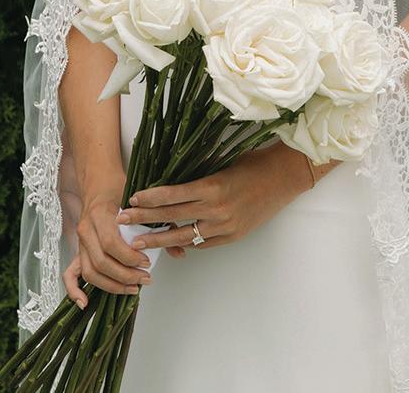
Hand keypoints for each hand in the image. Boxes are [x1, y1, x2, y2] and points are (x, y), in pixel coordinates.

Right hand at [62, 186, 152, 308]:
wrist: (100, 184)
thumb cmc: (120, 190)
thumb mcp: (142, 202)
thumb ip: (160, 225)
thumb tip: (179, 251)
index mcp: (101, 214)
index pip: (111, 243)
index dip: (129, 257)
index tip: (147, 262)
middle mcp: (87, 229)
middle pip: (101, 261)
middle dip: (125, 275)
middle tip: (144, 278)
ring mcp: (80, 241)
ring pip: (91, 272)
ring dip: (112, 285)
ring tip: (132, 288)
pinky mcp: (78, 250)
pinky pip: (71, 274)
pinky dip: (75, 290)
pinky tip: (85, 302)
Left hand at [115, 143, 313, 260]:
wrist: (284, 177)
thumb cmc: (254, 164)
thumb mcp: (222, 166)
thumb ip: (199, 181)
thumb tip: (172, 189)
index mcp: (212, 186)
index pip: (172, 195)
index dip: (150, 198)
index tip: (132, 198)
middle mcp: (216, 209)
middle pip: (172, 217)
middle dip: (145, 220)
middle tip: (123, 220)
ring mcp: (224, 227)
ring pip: (184, 237)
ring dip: (159, 240)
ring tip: (139, 243)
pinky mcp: (232, 237)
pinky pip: (202, 243)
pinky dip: (186, 242)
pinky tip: (172, 242)